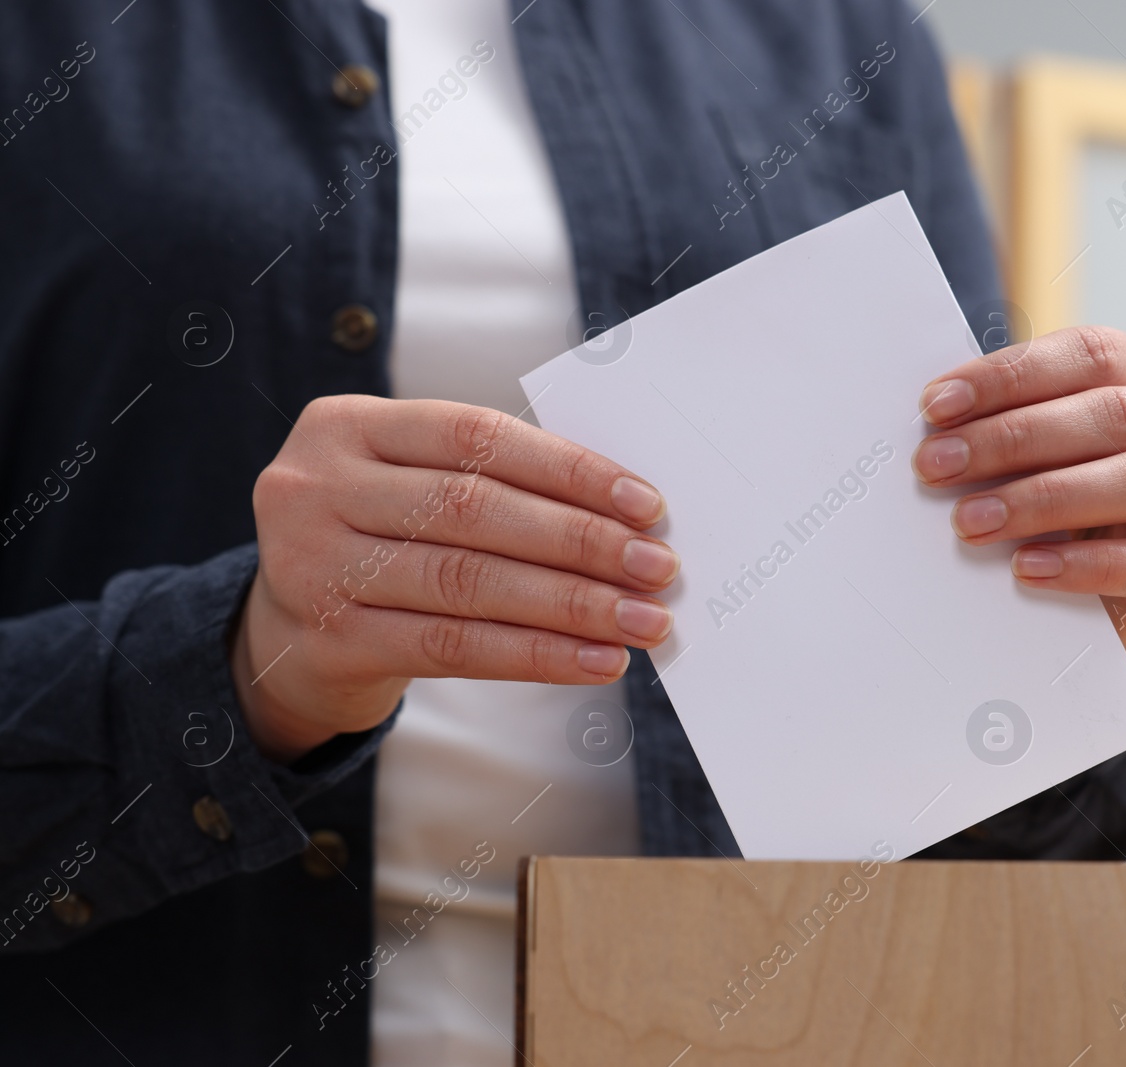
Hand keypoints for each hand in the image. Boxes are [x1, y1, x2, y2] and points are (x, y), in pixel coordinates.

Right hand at [230, 396, 678, 763]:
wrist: (285, 636)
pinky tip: (596, 661)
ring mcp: (311, 567)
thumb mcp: (410, 487)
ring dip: (572, 604)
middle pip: (475, 510)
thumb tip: (627, 514)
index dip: (568, 470)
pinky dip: (537, 655)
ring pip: (469, 582)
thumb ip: (492, 482)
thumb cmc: (381, 543)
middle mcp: (316, 488)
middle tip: (657, 567)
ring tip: (643, 619)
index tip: (645, 504)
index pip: (476, 437)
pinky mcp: (330, 642)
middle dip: (581, 542)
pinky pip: (454, 647)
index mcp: (346, 426)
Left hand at [913, 326, 1125, 666]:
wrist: (1114, 573)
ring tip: (970, 521)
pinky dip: (1083, 565)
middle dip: (1014, 439)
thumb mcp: (1046, 440)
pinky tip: (1025, 567)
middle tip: (937, 465)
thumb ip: (1011, 420)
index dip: (1011, 376)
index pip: (1090, 354)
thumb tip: (937, 427)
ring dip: (1044, 500)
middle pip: (1114, 415)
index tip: (936, 405)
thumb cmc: (1069, 482)